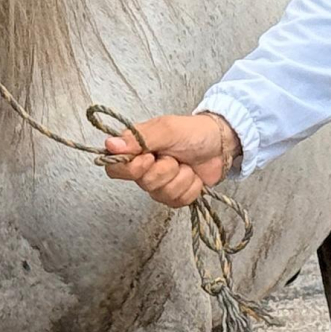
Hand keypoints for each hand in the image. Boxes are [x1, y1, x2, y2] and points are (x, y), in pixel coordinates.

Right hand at [102, 113, 238, 207]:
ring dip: (182, 178)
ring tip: (186, 164)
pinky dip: (191, 188)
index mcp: (135, 150)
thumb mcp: (166, 129)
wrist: (221, 144)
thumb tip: (110, 145)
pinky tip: (193, 176)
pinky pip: (177, 202)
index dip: (131, 169)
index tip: (150, 158)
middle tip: (175, 156)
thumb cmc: (192, 132)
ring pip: (162, 194)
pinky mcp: (174, 196)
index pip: (114, 169)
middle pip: (144, 184)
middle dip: (166, 170)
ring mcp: (158, 184)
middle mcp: (142, 169)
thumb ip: (138, 139)